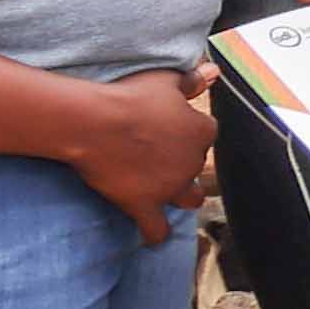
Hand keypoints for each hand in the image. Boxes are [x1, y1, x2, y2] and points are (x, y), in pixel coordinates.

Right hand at [65, 71, 215, 224]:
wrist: (95, 122)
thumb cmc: (128, 96)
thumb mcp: (164, 81)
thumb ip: (192, 80)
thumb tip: (214, 72)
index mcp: (201, 131)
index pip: (205, 134)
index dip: (187, 131)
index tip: (168, 128)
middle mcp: (192, 162)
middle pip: (196, 165)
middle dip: (181, 161)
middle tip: (156, 153)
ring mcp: (170, 186)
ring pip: (190, 198)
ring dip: (182, 195)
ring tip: (167, 191)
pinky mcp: (145, 204)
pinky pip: (156, 229)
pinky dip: (155, 233)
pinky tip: (152, 236)